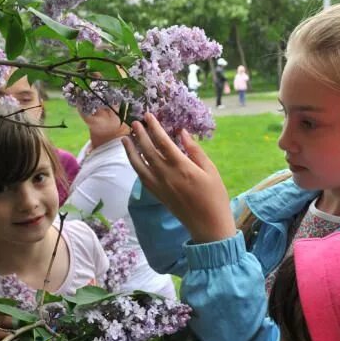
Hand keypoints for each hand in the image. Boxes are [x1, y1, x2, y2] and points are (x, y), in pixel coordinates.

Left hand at [122, 113, 235, 243]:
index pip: (163, 142)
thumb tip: (182, 133)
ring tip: (125, 139)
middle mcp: (166, 175)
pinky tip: (134, 158)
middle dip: (139, 135)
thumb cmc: (215, 196)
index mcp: (182, 167)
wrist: (208, 225)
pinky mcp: (157, 195)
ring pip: (139, 165)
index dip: (154, 127)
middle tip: (134, 122)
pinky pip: (142, 177)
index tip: (148, 116)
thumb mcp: (211, 170)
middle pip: (147, 151)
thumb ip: (195, 150)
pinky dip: (136, 166)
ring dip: (130, 151)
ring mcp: (159, 186)